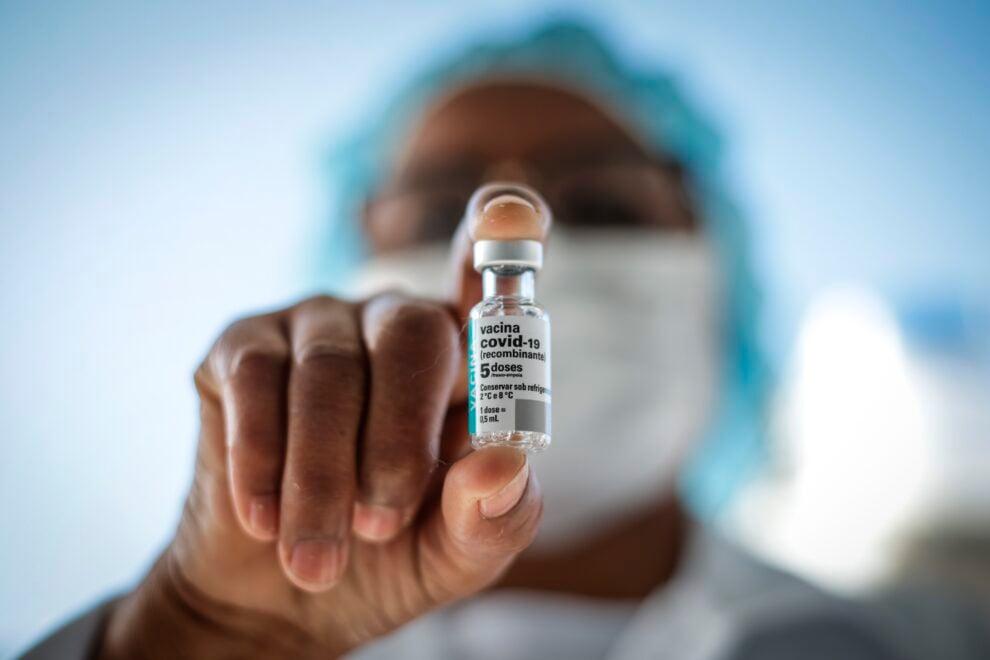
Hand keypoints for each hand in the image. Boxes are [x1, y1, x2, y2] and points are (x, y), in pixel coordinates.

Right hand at [100, 208, 546, 658]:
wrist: (277, 600)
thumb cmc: (386, 562)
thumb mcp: (455, 558)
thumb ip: (493, 518)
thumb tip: (504, 463)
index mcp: (462, 366)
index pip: (490, 288)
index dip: (501, 242)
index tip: (517, 207)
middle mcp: (393, 325)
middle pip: (410, 334)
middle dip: (396, 441)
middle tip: (379, 527)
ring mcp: (317, 327)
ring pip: (327, 372)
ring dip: (321, 478)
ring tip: (317, 561)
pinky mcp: (241, 347)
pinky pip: (254, 380)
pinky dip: (261, 460)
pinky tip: (263, 519)